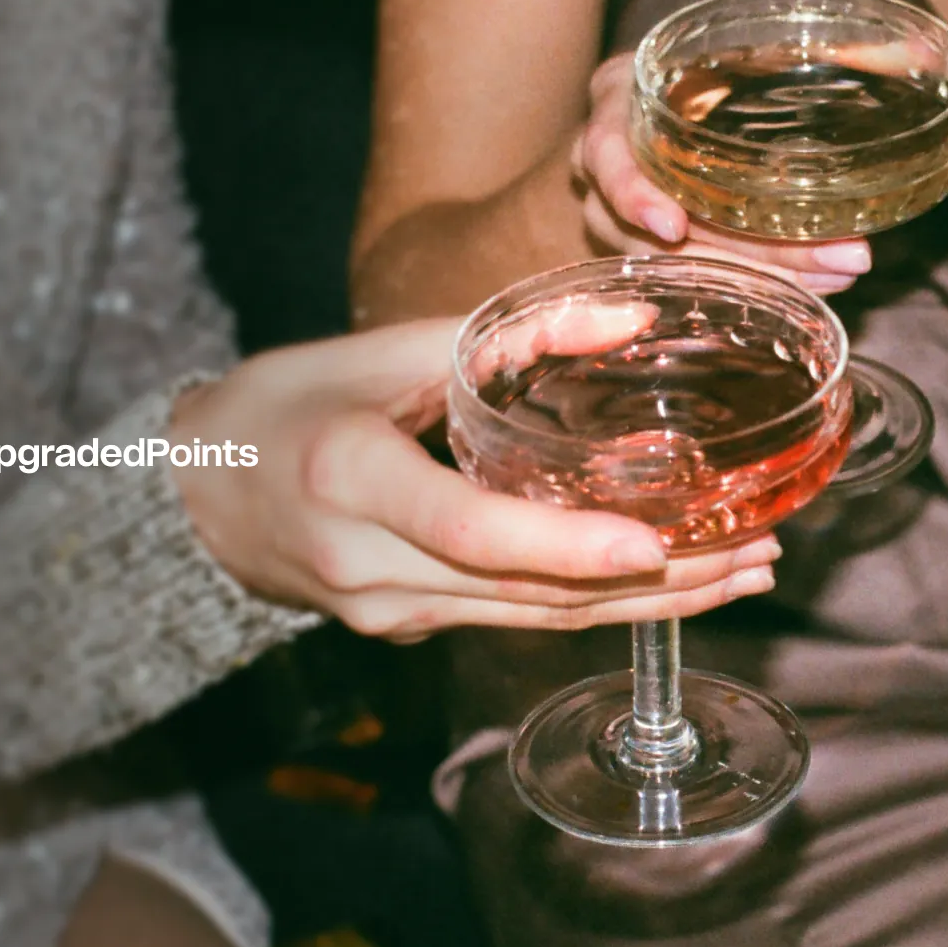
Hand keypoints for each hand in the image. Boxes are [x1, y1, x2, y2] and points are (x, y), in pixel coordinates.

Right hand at [169, 319, 778, 642]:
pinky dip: (597, 603)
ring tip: (743, 572)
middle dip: (655, 583)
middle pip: (528, 594)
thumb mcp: (375, 350)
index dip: (563, 546)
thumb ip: (500, 337)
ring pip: (536, 621)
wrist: (190, 500)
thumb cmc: (281, 407)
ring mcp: (389, 612)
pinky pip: (516, 621)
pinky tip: (671, 584)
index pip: (468, 529)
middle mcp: (370, 567)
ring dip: (647, 604)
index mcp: (350, 480)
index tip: (654, 544)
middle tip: (757, 555)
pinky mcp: (408, 628)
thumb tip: (628, 318)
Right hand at [569, 53, 873, 292]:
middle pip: (661, 232)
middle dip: (751, 252)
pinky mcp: (659, 254)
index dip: (634, 194)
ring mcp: (625, 222)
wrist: (675, 102)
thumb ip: (817, 55)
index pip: (606, 158)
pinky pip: (702, 280)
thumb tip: (920, 48)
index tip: (674, 225)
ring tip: (838, 275)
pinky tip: (817, 287)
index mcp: (617, 110)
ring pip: (685, 267)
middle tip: (835, 260)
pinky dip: (761, 283)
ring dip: (766, 276)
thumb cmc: (706, 72)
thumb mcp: (742, 51)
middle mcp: (608, 173)